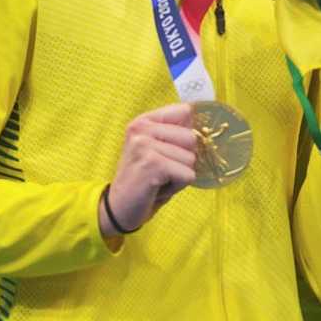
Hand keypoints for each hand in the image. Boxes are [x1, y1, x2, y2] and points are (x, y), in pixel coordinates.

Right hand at [101, 103, 196, 237]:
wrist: (118, 209)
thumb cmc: (144, 179)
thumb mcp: (158, 149)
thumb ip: (175, 133)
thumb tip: (202, 122)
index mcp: (143, 121)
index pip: (185, 111)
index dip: (187, 133)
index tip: (170, 149)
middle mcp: (141, 129)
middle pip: (192, 137)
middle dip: (184, 159)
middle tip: (161, 171)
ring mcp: (145, 146)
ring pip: (191, 158)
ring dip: (180, 175)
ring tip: (158, 180)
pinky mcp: (153, 165)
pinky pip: (188, 175)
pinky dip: (178, 186)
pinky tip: (158, 188)